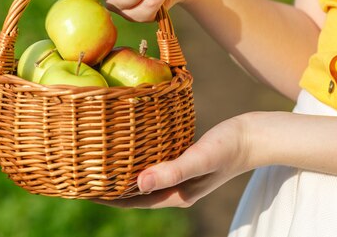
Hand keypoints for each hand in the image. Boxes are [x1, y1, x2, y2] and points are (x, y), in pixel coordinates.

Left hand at [94, 115, 251, 208]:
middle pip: (133, 193)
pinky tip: (128, 148)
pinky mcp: (183, 160)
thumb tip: (137, 184)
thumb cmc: (229, 147)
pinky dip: (136, 160)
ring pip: (142, 178)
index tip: (82, 188)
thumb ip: (171, 172)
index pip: (132, 201)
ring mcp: (179, 176)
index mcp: (175, 195)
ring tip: (97, 163)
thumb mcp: (199, 158)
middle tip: (82, 174)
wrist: (255, 136)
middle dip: (108, 187)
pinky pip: (152, 164)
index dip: (106, 197)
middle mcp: (174, 189)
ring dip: (120, 174)